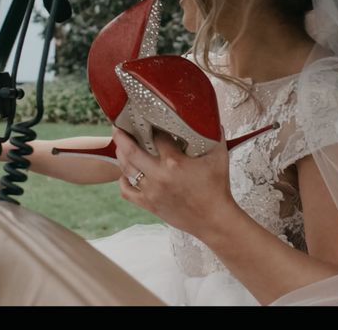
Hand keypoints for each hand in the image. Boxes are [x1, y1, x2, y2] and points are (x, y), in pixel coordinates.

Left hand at [112, 125, 238, 238]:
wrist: (213, 220)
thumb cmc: (217, 187)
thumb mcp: (219, 157)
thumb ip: (214, 135)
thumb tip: (210, 119)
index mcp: (175, 162)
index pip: (156, 137)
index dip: (151, 125)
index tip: (147, 118)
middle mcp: (159, 176)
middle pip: (131, 151)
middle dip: (121, 136)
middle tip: (117, 126)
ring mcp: (151, 191)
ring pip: (126, 169)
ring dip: (120, 154)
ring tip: (120, 144)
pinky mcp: (149, 204)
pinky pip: (126, 191)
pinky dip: (122, 180)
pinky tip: (126, 172)